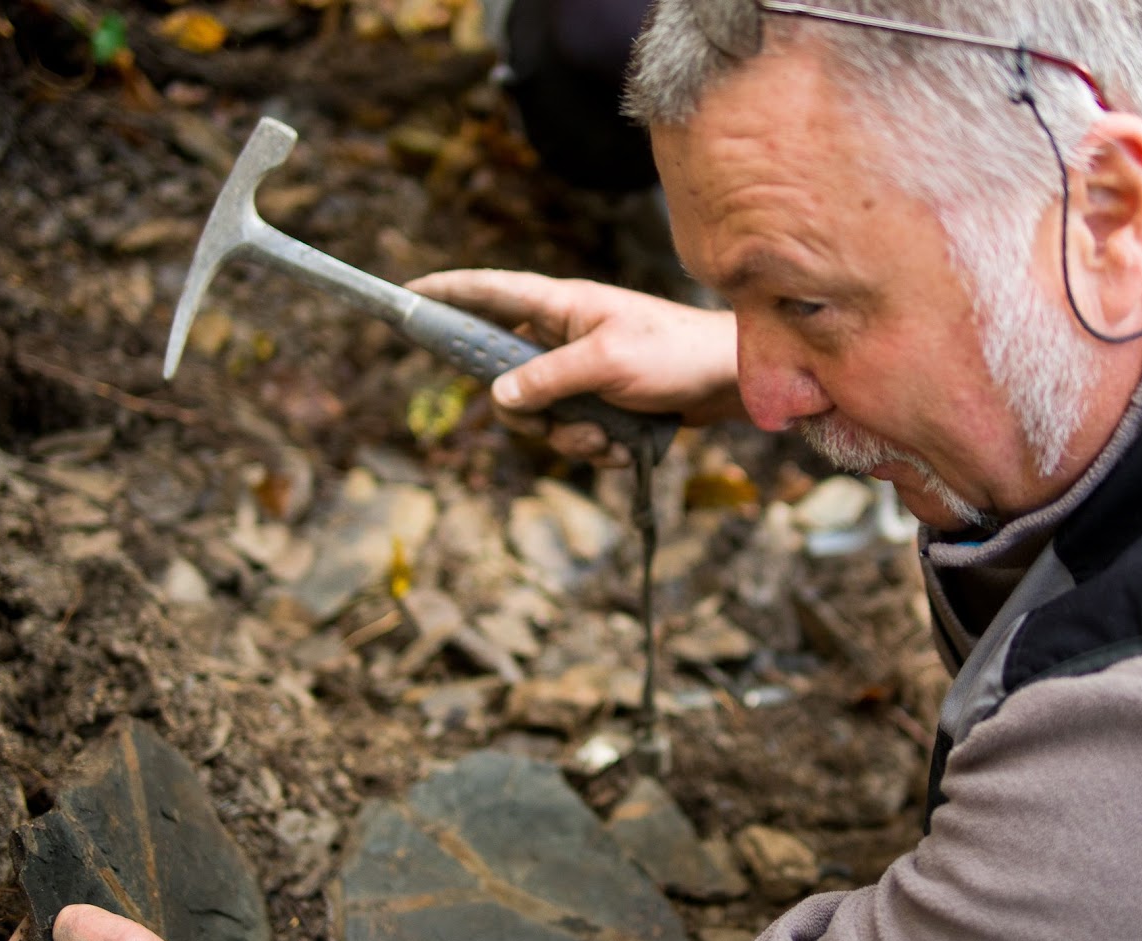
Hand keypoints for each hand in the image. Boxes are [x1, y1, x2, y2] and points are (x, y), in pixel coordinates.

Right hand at [408, 269, 742, 464]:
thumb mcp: (607, 363)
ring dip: (571, 438)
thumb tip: (500, 397)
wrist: (732, 382)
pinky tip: (626, 446)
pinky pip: (574, 433)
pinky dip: (596, 447)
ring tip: (608, 436)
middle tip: (549, 423)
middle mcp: (566, 336)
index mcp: (561, 306)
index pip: (490, 292)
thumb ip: (547, 379)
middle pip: (506, 376)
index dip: (448, 293)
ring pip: (541, 416)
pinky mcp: (604, 403)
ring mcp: (584, 372)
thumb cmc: (676, 354)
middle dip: (528, 413)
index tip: (409, 294)